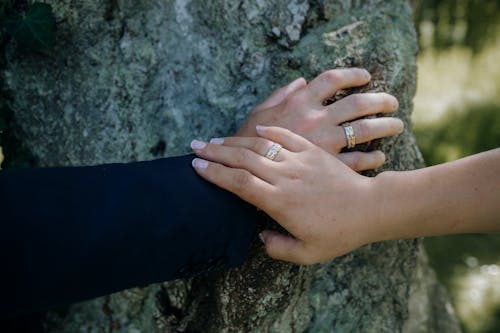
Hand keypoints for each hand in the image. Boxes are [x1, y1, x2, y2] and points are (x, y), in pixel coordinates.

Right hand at [190, 126, 381, 264]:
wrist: (370, 208)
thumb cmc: (340, 233)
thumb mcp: (308, 253)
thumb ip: (278, 248)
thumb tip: (259, 236)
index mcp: (280, 202)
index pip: (239, 183)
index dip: (215, 174)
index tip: (197, 167)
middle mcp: (285, 177)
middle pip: (243, 160)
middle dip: (216, 152)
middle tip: (195, 147)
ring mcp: (299, 161)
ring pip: (260, 145)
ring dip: (235, 142)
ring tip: (216, 140)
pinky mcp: (313, 151)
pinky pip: (286, 136)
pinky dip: (268, 131)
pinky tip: (254, 130)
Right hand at [236, 68, 402, 170]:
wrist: (248, 175)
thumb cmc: (249, 142)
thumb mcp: (260, 112)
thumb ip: (281, 95)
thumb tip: (301, 81)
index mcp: (299, 103)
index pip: (331, 79)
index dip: (352, 74)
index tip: (366, 77)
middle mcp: (315, 119)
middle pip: (357, 103)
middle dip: (380, 101)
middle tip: (393, 102)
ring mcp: (324, 143)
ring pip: (365, 130)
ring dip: (386, 126)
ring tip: (397, 125)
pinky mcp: (328, 167)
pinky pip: (359, 160)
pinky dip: (372, 158)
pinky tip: (379, 157)